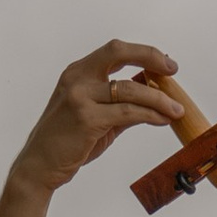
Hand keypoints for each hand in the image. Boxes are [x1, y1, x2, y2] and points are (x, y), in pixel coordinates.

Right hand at [0, 40, 185, 216]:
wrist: (40, 165)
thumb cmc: (67, 141)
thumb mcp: (95, 116)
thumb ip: (120, 104)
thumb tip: (154, 99)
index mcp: (77, 72)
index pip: (114, 51)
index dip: (142, 53)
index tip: (165, 63)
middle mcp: (77, 78)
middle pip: (118, 52)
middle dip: (150, 57)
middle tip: (172, 70)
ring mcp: (80, 97)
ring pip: (129, 88)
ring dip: (159, 99)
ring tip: (176, 110)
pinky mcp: (87, 119)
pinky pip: (128, 113)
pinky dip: (150, 116)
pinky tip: (162, 120)